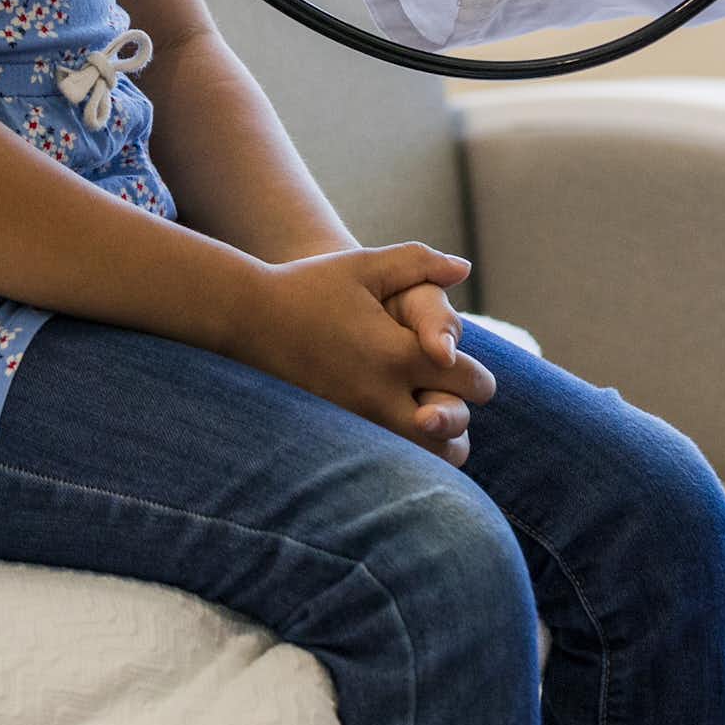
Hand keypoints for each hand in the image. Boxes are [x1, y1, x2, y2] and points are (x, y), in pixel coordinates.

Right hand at [236, 243, 489, 453]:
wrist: (248, 318)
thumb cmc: (310, 286)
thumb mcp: (364, 266)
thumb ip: (419, 263)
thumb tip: (464, 267)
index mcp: (395, 354)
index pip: (469, 383)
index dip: (477, 376)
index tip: (458, 364)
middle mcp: (381, 398)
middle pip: (454, 434)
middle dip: (461, 416)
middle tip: (448, 396)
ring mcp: (358, 423)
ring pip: (423, 460)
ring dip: (436, 442)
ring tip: (426, 413)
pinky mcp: (339, 436)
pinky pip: (390, 461)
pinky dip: (404, 451)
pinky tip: (395, 423)